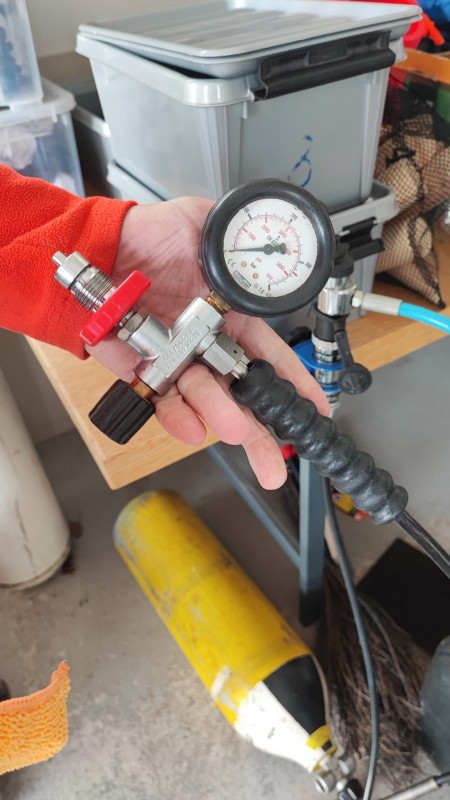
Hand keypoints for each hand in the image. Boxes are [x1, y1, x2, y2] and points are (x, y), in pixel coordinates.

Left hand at [106, 197, 328, 489]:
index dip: (292, 383)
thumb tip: (264, 250)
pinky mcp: (146, 372)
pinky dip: (178, 420)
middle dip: (263, 429)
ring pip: (207, 400)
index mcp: (232, 315)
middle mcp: (208, 343)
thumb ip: (235, 242)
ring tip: (233, 428)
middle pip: (243, 393)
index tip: (312, 410)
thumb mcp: (204, 223)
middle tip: (274, 460)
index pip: (269, 354)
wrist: (101, 250)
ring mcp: (179, 360)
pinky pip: (164, 403)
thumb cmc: (148, 234)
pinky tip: (193, 429)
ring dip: (221, 417)